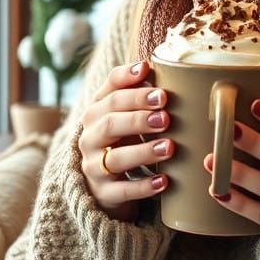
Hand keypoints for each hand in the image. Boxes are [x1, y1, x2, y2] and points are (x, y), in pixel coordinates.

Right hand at [79, 60, 174, 221]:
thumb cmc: (119, 140)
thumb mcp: (120, 114)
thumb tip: (149, 65)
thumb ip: (132, 90)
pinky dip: (143, 187)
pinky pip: (122, 191)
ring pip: (115, 158)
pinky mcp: (103, 194)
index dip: (128, 81)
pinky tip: (164, 181)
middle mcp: (89, 137)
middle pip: (110, 122)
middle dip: (138, 117)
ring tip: (169, 147)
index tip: (149, 73)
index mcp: (96, 112)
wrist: (99, 185)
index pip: (109, 92)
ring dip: (144, 151)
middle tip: (166, 116)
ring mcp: (94, 167)